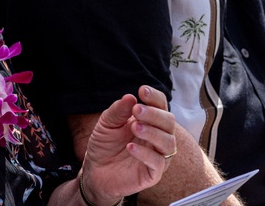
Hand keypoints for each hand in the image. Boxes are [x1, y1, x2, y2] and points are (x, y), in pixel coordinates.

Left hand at [80, 85, 176, 204]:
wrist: (95, 172)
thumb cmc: (105, 145)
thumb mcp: (106, 124)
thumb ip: (118, 111)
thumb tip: (130, 96)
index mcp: (149, 121)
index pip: (161, 105)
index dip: (154, 97)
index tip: (142, 91)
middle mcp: (158, 137)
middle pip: (169, 121)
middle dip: (154, 114)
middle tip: (136, 110)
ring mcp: (157, 155)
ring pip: (168, 142)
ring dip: (152, 132)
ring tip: (135, 127)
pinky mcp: (153, 174)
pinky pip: (158, 163)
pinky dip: (145, 154)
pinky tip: (130, 147)